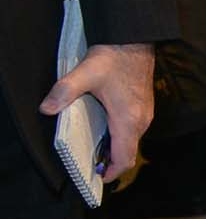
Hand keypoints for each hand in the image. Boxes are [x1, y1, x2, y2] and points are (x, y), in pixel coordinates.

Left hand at [43, 42, 154, 179]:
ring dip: (116, 150)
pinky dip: (121, 138)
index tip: (98, 179)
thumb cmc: (114, 58)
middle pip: (129, 153)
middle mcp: (141, 120)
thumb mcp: (85, 73)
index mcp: (128, 119)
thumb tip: (46, 109)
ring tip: (95, 150)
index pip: (124, 157)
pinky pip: (134, 131)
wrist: (135, 40)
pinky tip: (105, 129)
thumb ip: (64, 92)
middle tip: (89, 166)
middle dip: (111, 163)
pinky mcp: (145, 106)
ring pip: (132, 142)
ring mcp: (145, 113)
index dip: (112, 172)